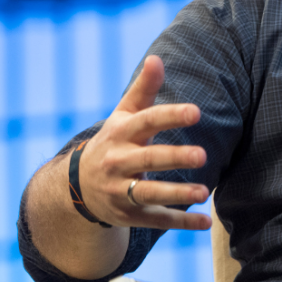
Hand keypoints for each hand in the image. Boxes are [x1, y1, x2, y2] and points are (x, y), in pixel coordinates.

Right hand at [78, 55, 211, 229]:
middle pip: (149, 160)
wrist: (76, 187)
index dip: (171, 116)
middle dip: (174, 157)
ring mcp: (121, 191)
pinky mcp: (128, 215)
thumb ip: (144, 89)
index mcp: (121, 134)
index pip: (148, 121)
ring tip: (204, 192)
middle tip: (202, 154)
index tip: (196, 111)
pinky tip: (205, 223)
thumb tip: (156, 58)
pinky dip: (181, 223)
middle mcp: (118, 163)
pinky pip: (156, 220)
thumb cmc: (115, 141)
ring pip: (149, 193)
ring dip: (177, 194)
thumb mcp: (124, 114)